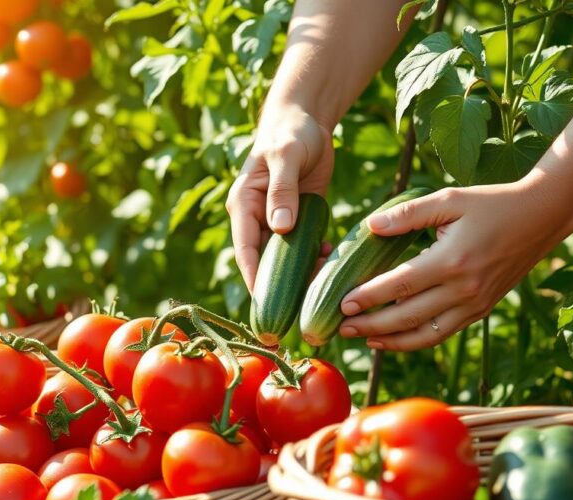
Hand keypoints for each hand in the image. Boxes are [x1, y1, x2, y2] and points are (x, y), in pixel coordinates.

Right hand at [226, 104, 334, 289]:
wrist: (306, 119)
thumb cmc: (290, 133)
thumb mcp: (286, 157)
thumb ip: (282, 191)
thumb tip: (279, 228)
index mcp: (243, 204)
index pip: (245, 249)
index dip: (253, 278)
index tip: (265, 305)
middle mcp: (256, 218)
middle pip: (263, 261)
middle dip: (279, 286)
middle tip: (298, 307)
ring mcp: (276, 220)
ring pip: (284, 258)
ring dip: (301, 271)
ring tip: (322, 280)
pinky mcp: (297, 218)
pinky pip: (302, 246)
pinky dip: (314, 256)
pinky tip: (329, 257)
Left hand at [338, 175, 572, 349]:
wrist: (541, 217)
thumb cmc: (491, 203)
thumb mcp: (449, 198)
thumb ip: (409, 213)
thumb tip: (370, 226)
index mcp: (452, 260)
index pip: (400, 284)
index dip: (369, 296)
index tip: (343, 303)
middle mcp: (464, 289)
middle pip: (407, 316)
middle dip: (371, 324)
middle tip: (341, 327)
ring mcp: (475, 304)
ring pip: (425, 334)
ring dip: (391, 341)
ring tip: (363, 338)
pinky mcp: (481, 310)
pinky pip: (442, 333)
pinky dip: (416, 340)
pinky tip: (393, 338)